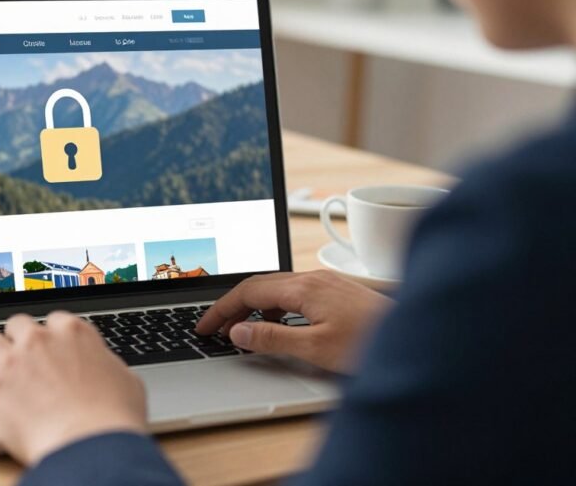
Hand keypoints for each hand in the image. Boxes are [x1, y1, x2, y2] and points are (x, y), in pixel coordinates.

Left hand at [0, 312, 146, 464]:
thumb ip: (109, 366)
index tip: (48, 349)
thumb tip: (106, 368)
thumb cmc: (115, 421)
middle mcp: (39, 340)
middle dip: (15, 340)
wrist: (92, 448)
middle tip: (17, 359)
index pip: (54, 320)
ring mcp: (11, 363)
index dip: (49, 336)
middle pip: (16, 324)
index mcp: (74, 333)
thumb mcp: (127, 383)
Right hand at [196, 271, 392, 373]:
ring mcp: (327, 283)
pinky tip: (279, 325)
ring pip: (277, 288)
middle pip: (259, 284)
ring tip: (242, 331)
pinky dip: (276, 307)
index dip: (221, 309)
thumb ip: (272, 339)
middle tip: (214, 328)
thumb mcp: (315, 348)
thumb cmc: (373, 345)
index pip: (248, 291)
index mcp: (304, 287)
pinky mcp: (338, 292)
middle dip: (232, 306)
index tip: (204, 327)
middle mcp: (314, 278)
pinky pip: (295, 292)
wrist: (421, 340)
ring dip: (254, 306)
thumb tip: (238, 332)